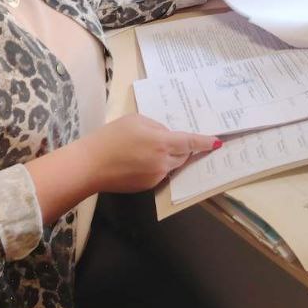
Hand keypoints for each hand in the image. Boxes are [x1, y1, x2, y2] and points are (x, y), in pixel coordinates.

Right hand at [88, 115, 218, 192]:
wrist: (90, 165)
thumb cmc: (110, 138)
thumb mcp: (136, 121)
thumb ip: (157, 127)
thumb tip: (166, 136)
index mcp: (162, 143)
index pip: (190, 143)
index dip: (205, 142)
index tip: (217, 143)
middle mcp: (163, 162)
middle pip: (183, 155)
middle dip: (182, 148)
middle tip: (169, 139)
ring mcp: (156, 177)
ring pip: (172, 165)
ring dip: (168, 157)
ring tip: (146, 148)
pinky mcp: (147, 186)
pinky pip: (160, 173)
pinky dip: (156, 166)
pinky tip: (138, 160)